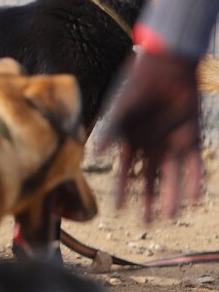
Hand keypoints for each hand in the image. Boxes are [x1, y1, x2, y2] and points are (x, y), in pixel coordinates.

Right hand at [101, 49, 203, 222]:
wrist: (166, 68)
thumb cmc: (137, 85)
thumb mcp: (120, 110)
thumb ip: (111, 132)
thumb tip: (97, 155)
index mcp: (130, 141)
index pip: (126, 173)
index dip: (123, 191)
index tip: (119, 211)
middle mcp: (151, 146)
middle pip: (150, 180)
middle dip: (150, 201)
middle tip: (149, 224)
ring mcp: (171, 143)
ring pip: (172, 176)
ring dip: (172, 196)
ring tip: (171, 217)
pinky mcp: (191, 138)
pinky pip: (194, 165)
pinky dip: (194, 181)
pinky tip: (193, 198)